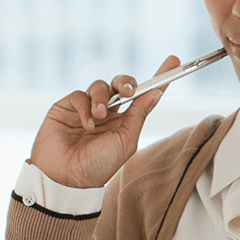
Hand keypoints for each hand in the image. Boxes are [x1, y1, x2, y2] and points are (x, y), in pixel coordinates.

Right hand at [29, 56, 181, 188]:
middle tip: (127, 90)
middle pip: (120, 84)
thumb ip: (139, 115)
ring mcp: (86, 109)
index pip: (143, 95)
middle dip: (126, 82)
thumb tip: (156, 92)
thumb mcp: (126, 141)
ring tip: (99, 116)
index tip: (174, 61)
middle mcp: (107, 113)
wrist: (66, 178)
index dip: (158, 78)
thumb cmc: (98, 166)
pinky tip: (86, 124)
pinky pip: (79, 95)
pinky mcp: (66, 107)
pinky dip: (85, 107)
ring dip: (102, 98)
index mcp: (125, 122)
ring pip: (100, 86)